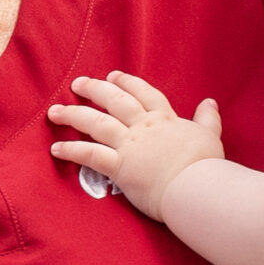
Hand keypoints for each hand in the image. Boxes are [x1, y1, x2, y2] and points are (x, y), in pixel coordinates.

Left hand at [49, 72, 223, 219]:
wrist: (198, 188)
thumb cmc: (205, 165)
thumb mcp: (210, 135)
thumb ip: (207, 118)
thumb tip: (209, 101)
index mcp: (164, 119)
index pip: (143, 93)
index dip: (127, 83)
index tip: (113, 76)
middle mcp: (143, 127)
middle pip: (114, 101)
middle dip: (93, 90)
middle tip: (77, 84)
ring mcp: (129, 145)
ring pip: (95, 123)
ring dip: (72, 115)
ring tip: (54, 111)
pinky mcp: (119, 167)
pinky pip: (89, 155)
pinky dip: (71, 151)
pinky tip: (55, 148)